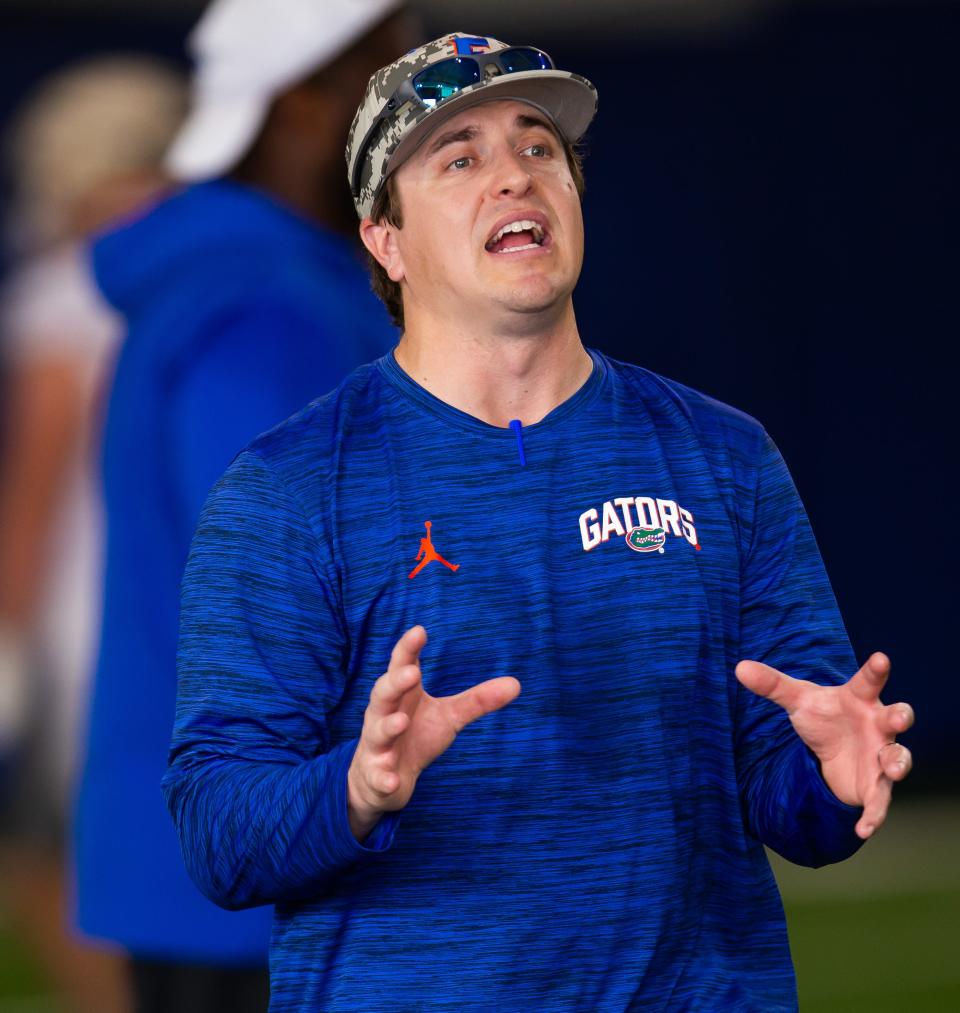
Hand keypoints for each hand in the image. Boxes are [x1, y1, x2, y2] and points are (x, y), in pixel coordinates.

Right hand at [347, 626, 519, 840]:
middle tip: (412, 673)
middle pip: (383, 694)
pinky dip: (383, 777)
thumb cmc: (416, 735)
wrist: (383, 779)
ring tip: (401, 722)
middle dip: (395, 683)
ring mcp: (377, 745)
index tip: (419, 631)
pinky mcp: (376, 775)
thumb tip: (516, 684)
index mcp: (401, 695)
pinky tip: (392, 779)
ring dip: (388, 726)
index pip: (401, 666)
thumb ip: (477, 700)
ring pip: (378, 732)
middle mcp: (383, 715)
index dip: (408, 649)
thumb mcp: (448, 716)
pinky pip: (377, 776)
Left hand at [735, 652, 913, 839]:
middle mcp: (877, 725)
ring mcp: (881, 755)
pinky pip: (880, 801)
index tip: (880, 658)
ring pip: (898, 758)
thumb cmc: (824, 717)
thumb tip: (739, 667)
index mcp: (859, 698)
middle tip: (899, 716)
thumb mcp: (798, 701)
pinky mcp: (877, 785)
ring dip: (899, 762)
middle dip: (900, 716)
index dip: (875, 670)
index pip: (868, 681)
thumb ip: (773, 685)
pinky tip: (863, 828)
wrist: (832, 750)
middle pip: (895, 718)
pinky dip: (875, 815)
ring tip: (893, 768)